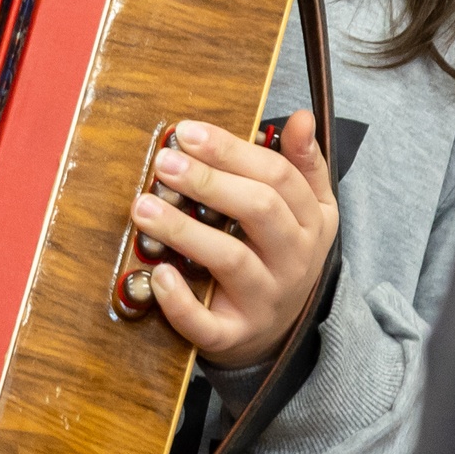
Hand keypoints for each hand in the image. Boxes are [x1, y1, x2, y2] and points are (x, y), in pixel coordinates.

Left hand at [130, 111, 338, 367]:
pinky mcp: (235, 336)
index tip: (187, 132)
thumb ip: (302, 164)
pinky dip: (180, 302)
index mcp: (310, 222)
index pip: (278, 176)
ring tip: (144, 207)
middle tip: (164, 162)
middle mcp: (294, 260)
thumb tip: (300, 117)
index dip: (231, 151)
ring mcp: (266, 300)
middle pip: (258, 211)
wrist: (278, 334)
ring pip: (231, 260)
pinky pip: (207, 323)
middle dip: (209, 181)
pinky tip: (158, 274)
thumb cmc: (280, 256)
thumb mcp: (306, 211)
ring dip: (184, 231)